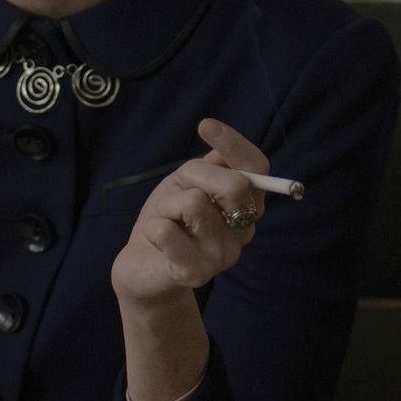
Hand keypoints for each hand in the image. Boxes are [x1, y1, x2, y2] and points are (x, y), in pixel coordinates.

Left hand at [111, 118, 269, 305]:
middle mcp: (243, 232)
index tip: (205, 126)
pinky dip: (152, 226)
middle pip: (234, 184)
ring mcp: (223, 256)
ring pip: (194, 203)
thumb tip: (223, 146)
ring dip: (167, 205)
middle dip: (194, 176)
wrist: (143, 266)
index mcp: (246, 206)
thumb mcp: (187, 184)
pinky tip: (156, 239)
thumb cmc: (169, 219)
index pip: (257, 169)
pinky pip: (167, 231)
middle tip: (177, 195)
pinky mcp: (196, 274)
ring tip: (167, 221)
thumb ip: (210, 167)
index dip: (235, 145)